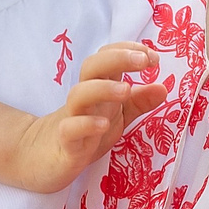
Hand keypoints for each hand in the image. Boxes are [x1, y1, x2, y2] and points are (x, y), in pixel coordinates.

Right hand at [11, 42, 165, 193]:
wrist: (45, 158)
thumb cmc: (86, 132)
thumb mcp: (117, 116)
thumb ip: (138, 102)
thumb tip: (163, 87)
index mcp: (99, 86)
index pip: (108, 56)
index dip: (128, 50)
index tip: (152, 57)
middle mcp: (85, 98)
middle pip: (92, 67)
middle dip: (117, 58)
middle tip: (143, 61)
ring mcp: (72, 118)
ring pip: (79, 94)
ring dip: (103, 88)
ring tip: (127, 90)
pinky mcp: (65, 143)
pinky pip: (70, 129)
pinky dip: (85, 124)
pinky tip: (103, 124)